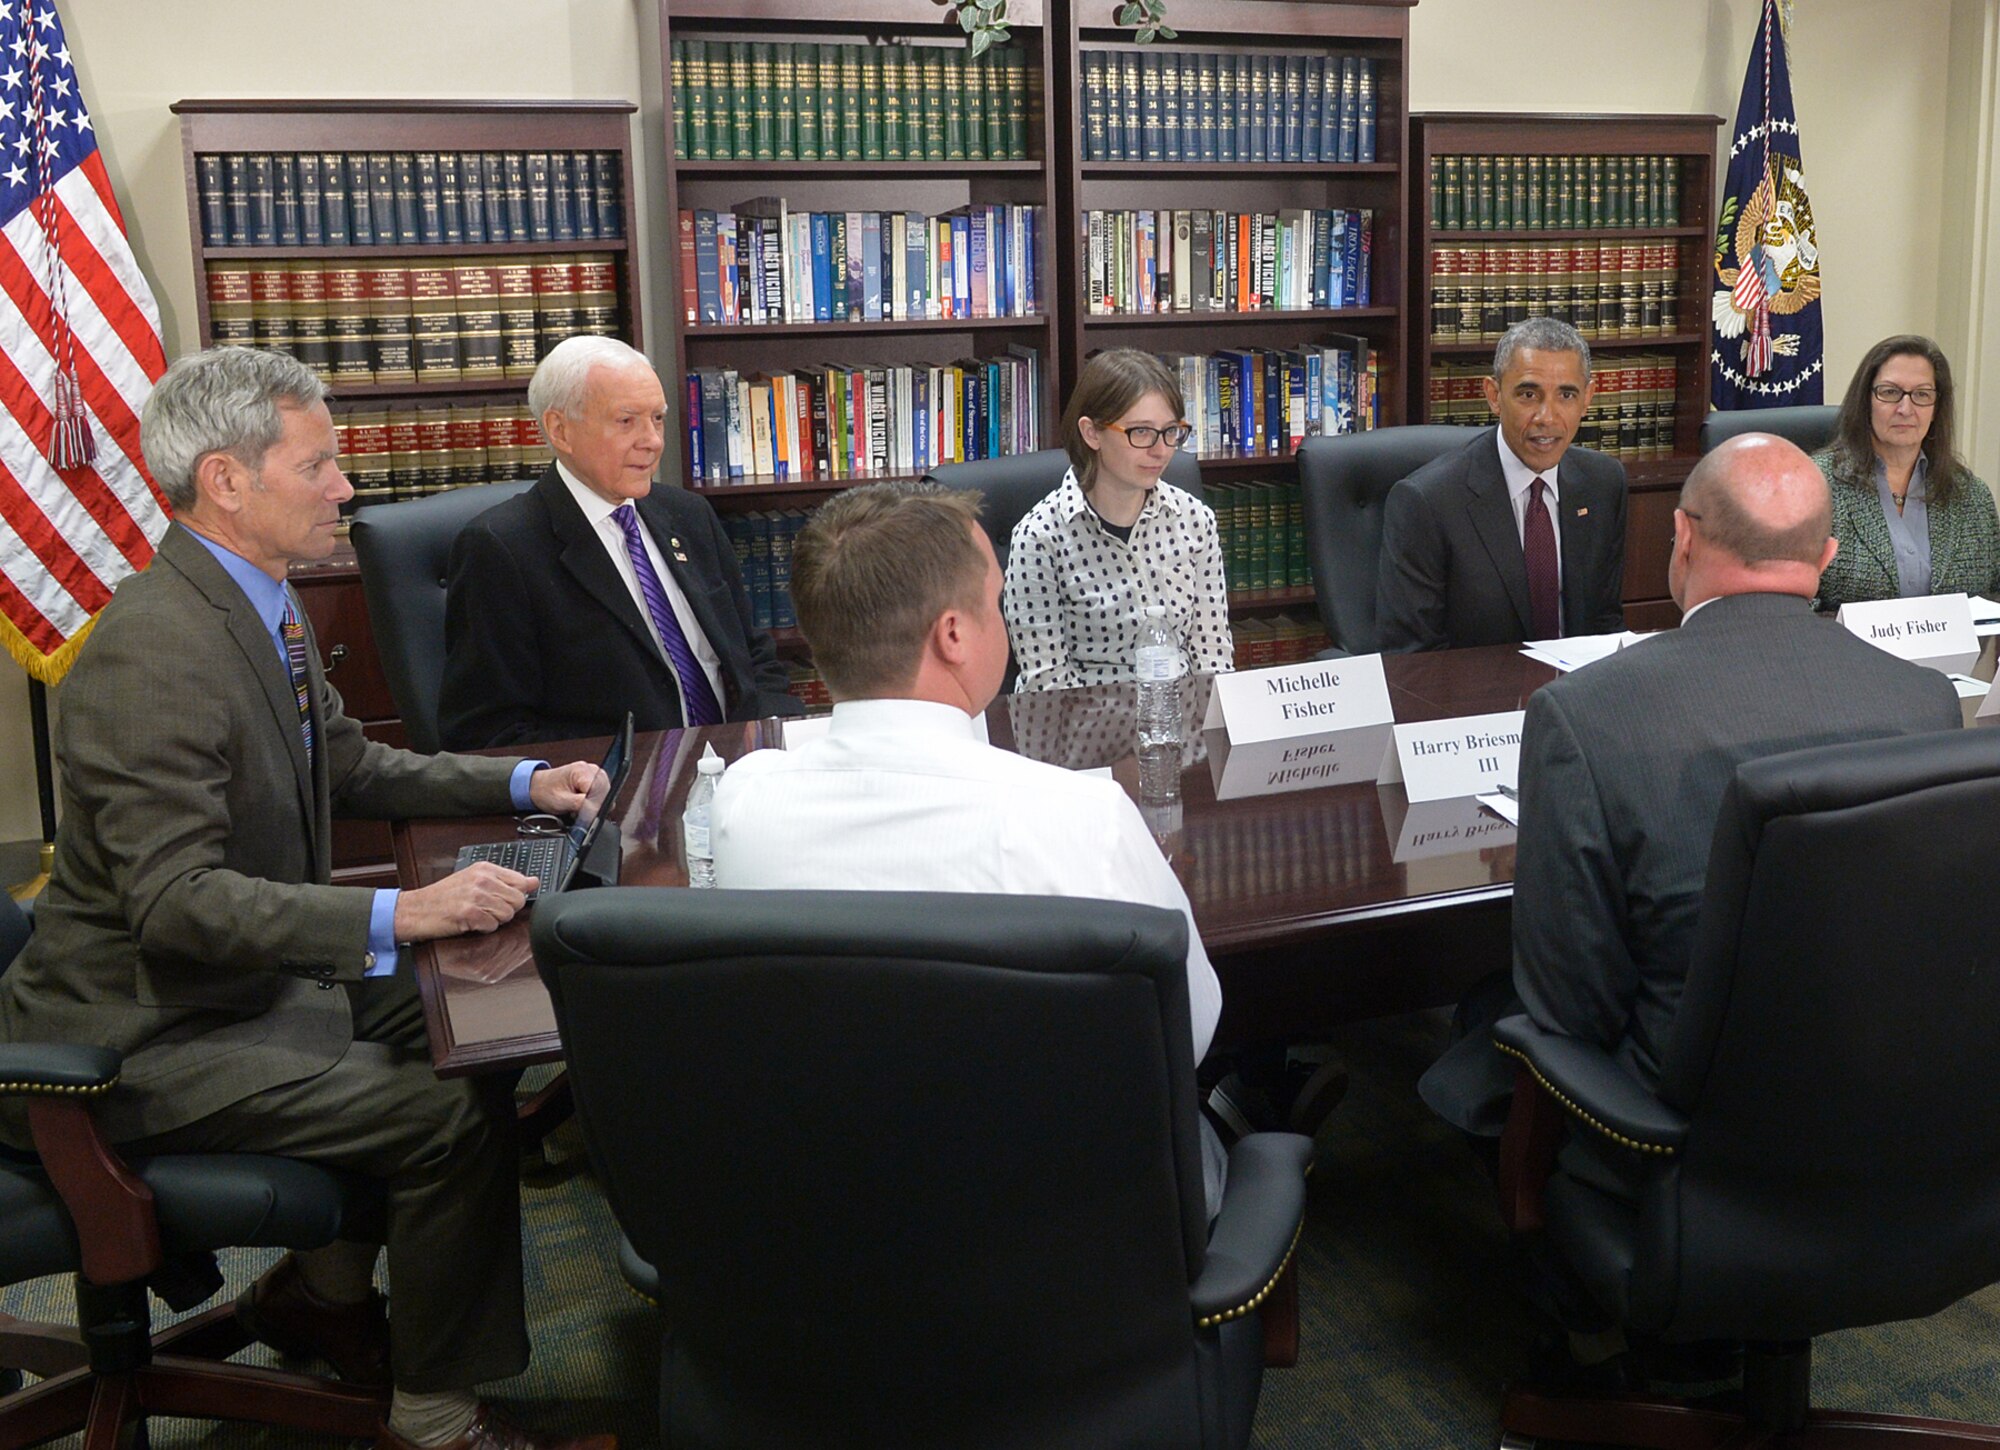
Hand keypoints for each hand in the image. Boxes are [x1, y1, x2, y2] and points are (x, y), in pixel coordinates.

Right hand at [394, 862, 536, 941]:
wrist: (415, 910)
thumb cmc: (443, 897)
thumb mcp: (473, 880)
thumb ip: (505, 880)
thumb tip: (533, 881)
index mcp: (485, 869)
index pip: (521, 881)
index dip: (517, 895)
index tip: (505, 899)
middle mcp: (482, 879)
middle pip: (517, 900)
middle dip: (506, 910)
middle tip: (486, 910)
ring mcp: (476, 896)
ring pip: (507, 914)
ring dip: (494, 920)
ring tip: (477, 915)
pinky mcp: (470, 913)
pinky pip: (492, 926)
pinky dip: (483, 928)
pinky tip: (470, 922)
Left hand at [529, 760, 603, 813]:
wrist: (538, 786)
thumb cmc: (545, 791)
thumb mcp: (561, 801)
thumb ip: (581, 804)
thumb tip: (596, 810)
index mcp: (581, 771)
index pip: (600, 791)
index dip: (595, 805)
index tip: (585, 813)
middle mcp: (590, 769)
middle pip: (605, 791)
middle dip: (595, 804)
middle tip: (579, 809)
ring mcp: (593, 772)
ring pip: (605, 792)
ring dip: (595, 802)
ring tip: (579, 805)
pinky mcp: (593, 778)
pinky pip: (601, 792)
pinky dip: (594, 800)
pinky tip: (583, 801)